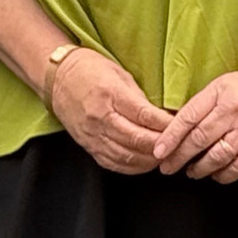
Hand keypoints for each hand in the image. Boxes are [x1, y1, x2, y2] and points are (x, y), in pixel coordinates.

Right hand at [46, 49, 172, 174]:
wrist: (57, 78)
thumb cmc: (89, 70)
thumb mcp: (119, 74)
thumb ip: (140, 98)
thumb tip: (163, 116)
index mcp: (110, 94)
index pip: (143, 115)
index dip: (165, 124)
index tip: (180, 126)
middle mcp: (100, 117)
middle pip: (137, 139)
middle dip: (161, 145)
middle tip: (178, 146)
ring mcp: (92, 134)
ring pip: (126, 155)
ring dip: (149, 159)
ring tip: (166, 157)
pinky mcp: (88, 146)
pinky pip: (113, 163)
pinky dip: (132, 166)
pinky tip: (145, 163)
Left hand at [152, 59, 237, 182]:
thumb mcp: (232, 82)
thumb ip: (209, 101)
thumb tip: (184, 124)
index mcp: (222, 92)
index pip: (187, 118)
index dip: (169, 137)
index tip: (158, 150)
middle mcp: (233, 112)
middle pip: (197, 140)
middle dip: (178, 157)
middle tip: (166, 167)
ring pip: (214, 157)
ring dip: (198, 168)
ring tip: (189, 171)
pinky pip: (236, 168)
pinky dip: (222, 174)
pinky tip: (215, 175)